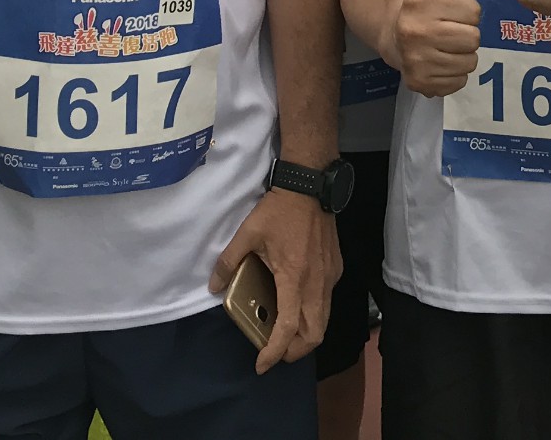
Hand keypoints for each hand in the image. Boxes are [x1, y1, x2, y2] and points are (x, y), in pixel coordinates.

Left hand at [209, 186, 339, 373]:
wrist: (310, 186)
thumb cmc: (278, 211)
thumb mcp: (247, 234)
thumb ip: (229, 262)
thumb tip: (214, 286)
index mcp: (294, 278)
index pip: (288, 328)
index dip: (274, 352)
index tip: (261, 364)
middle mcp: (317, 284)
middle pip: (314, 334)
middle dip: (295, 351)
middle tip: (275, 352)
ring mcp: (330, 277)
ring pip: (323, 320)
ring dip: (306, 334)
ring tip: (284, 334)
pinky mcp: (336, 269)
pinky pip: (326, 302)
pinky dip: (313, 314)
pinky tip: (296, 303)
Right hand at [393, 0, 481, 96]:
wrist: (394, 32)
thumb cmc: (426, 2)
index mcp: (422, 1)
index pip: (473, 11)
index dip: (468, 10)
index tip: (453, 9)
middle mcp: (415, 31)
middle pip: (473, 39)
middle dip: (467, 34)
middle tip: (451, 29)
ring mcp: (416, 59)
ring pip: (468, 62)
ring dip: (462, 55)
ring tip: (446, 45)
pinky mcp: (419, 83)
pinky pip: (457, 83)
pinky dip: (454, 75)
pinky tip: (441, 62)